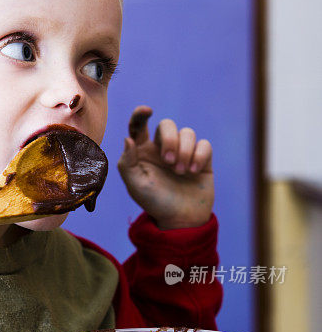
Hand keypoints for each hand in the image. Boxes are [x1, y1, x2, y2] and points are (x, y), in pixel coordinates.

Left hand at [117, 106, 213, 228]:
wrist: (180, 220)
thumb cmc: (154, 203)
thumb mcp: (135, 185)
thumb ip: (127, 162)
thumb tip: (128, 138)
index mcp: (143, 151)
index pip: (139, 126)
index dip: (140, 114)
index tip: (147, 111)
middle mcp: (162, 148)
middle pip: (167, 124)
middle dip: (170, 140)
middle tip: (169, 162)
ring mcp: (183, 151)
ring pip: (187, 133)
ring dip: (184, 151)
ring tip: (180, 172)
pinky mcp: (202, 159)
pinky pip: (204, 144)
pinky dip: (199, 156)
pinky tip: (193, 172)